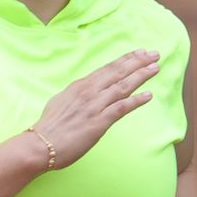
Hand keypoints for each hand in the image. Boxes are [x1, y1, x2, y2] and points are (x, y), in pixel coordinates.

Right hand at [28, 50, 159, 170]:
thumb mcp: (62, 101)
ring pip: (122, 86)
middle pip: (118, 72)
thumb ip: (77, 95)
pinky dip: (136, 100)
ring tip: (155, 68)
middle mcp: (89, 92)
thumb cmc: (49, 126)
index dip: (125, 59)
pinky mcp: (99, 122)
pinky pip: (121, 108)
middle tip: (154, 53)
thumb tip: (84, 91)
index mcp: (80, 85)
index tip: (139, 52)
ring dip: (141, 76)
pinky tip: (148, 95)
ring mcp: (94, 106)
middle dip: (138, 61)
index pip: (107, 68)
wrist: (41, 144)